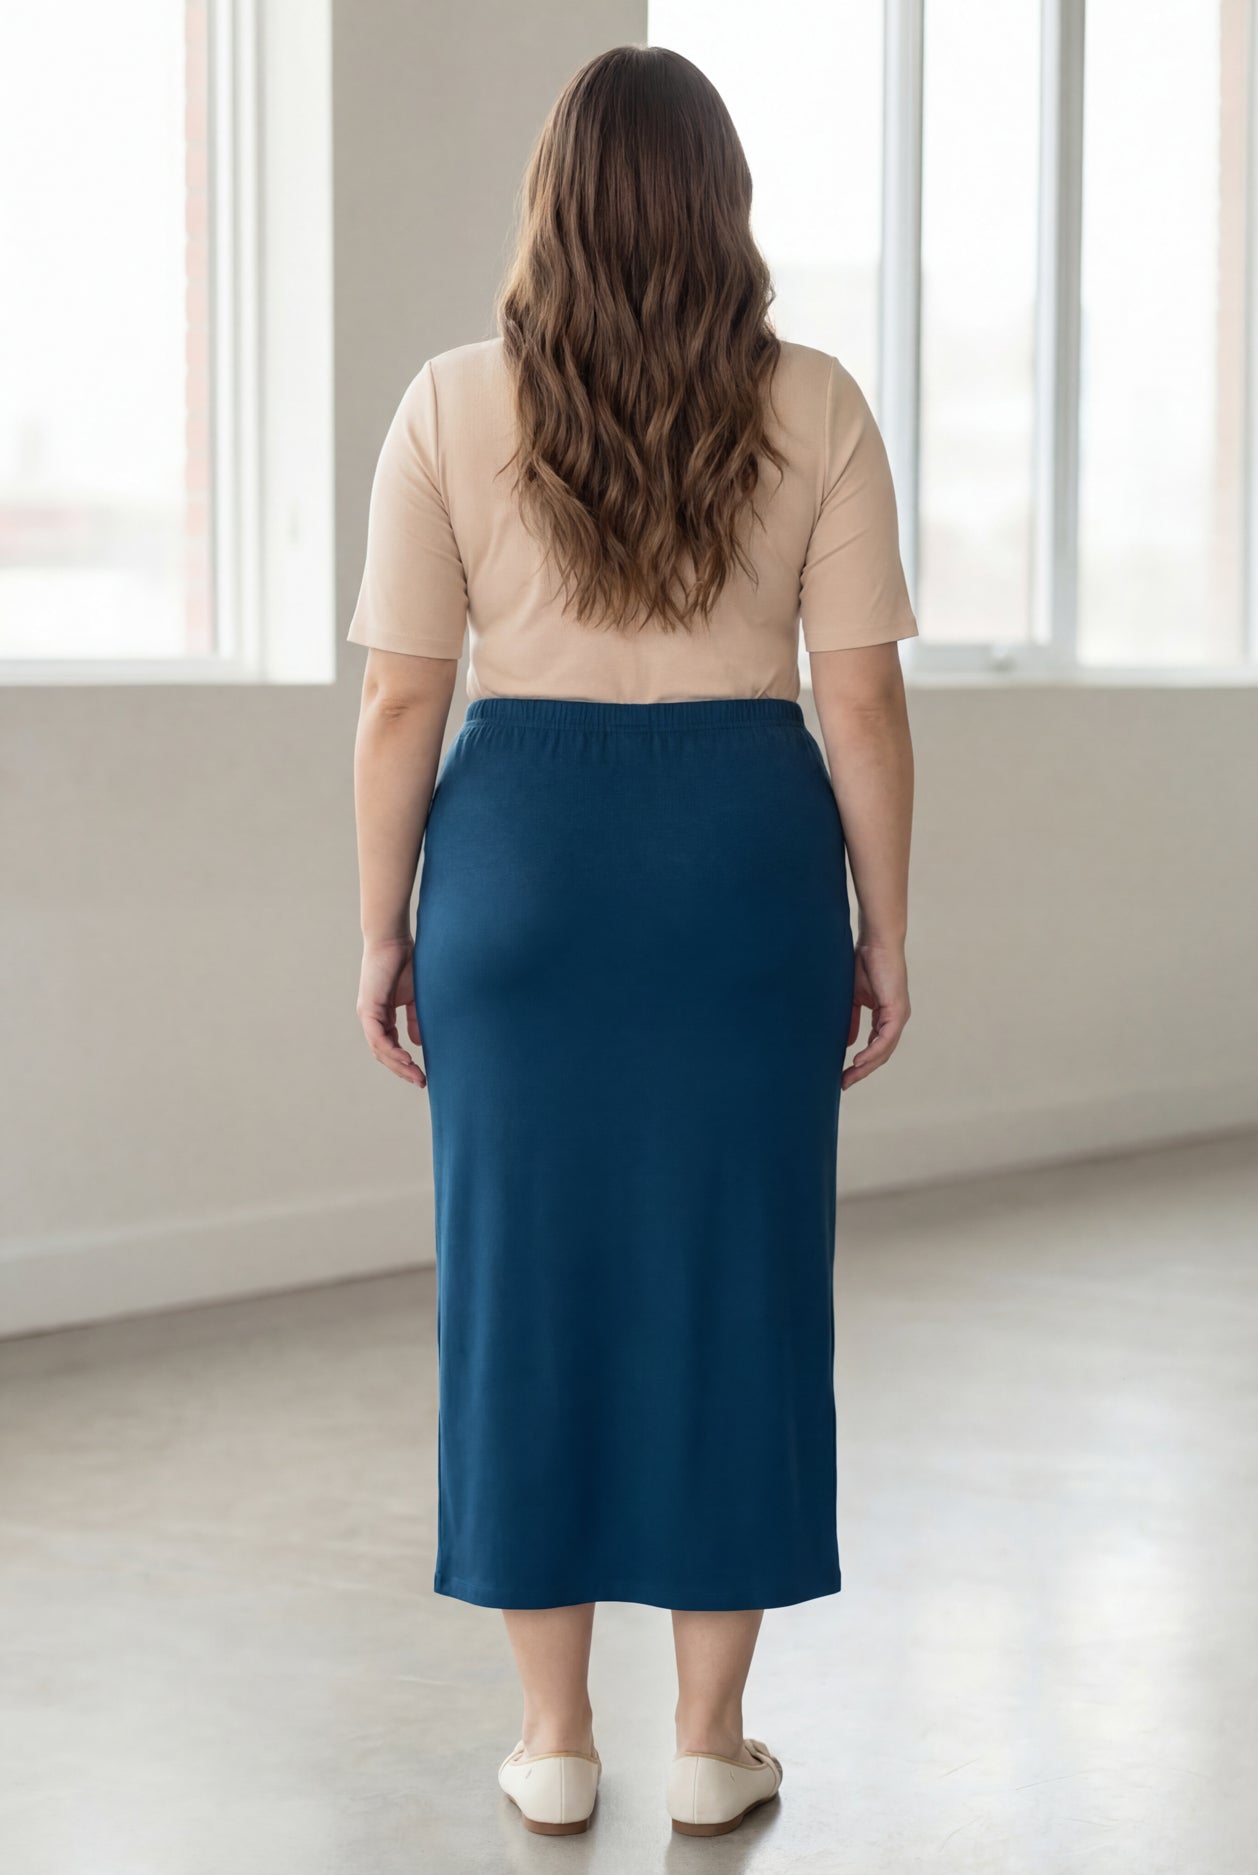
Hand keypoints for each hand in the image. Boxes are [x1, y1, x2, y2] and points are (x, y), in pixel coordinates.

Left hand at [357, 937, 425, 1087]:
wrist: (393, 940)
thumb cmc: (406, 963)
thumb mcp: (415, 998)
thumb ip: (415, 1019)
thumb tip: (417, 1043)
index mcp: (381, 1016)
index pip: (390, 1047)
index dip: (405, 1063)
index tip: (422, 1075)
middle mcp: (371, 1018)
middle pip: (383, 1054)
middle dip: (402, 1070)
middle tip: (421, 1082)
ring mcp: (368, 1014)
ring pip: (380, 1049)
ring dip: (398, 1065)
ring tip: (416, 1075)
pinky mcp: (369, 1008)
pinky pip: (378, 1037)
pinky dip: (392, 1050)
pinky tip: (407, 1058)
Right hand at [843, 940, 909, 1089]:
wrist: (876, 942)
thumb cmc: (865, 963)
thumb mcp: (854, 998)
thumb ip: (852, 1020)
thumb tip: (849, 1043)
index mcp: (886, 1016)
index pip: (876, 1047)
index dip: (862, 1063)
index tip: (843, 1075)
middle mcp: (896, 1019)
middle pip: (881, 1054)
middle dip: (862, 1071)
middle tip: (844, 1084)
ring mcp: (899, 1015)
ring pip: (884, 1050)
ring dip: (866, 1067)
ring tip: (848, 1078)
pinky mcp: (897, 1010)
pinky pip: (885, 1038)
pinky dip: (872, 1051)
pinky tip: (858, 1061)